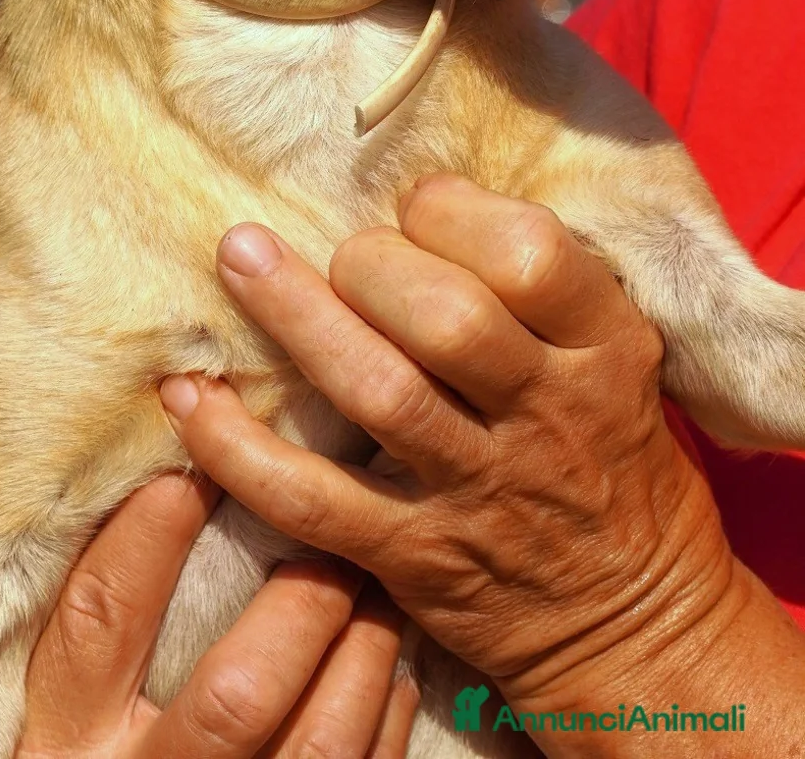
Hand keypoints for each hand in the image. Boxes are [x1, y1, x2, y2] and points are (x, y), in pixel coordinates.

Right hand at [15, 471, 418, 758]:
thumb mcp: (69, 701)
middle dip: (300, 608)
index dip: (150, 535)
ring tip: (373, 594)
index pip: (104, 618)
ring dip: (361, 655)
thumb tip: (158, 481)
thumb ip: (103, 619)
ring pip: (318, 742)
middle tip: (330, 539)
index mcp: (71, 735)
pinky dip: (384, 717)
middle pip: (235, 695)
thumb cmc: (96, 743)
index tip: (196, 467)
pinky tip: (389, 671)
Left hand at [158, 176, 753, 719]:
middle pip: (446, 319)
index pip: (532, 255)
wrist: (640, 630)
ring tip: (239, 258)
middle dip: (373, 264)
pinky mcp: (412, 557)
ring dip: (295, 318)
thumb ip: (541, 290)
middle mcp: (547, 416)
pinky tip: (189, 398)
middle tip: (344, 255)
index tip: (416, 208)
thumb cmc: (611, 464)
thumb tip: (424, 199)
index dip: (455, 213)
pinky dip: (238, 450)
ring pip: (376, 393)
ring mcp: (478, 491)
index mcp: (606, 350)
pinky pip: (310, 500)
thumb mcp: (619, 363)